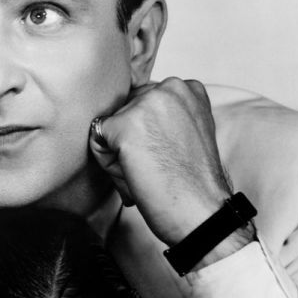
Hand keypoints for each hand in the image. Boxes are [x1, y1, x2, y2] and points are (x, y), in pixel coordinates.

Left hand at [89, 78, 253, 261]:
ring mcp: (146, 103)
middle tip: (154, 167)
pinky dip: (107, 162)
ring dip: (118, 151)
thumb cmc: (193, 183)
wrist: (200, 210)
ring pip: (110, 123)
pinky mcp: (124, 124)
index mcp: (188, 88)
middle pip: (125, 109)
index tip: (163, 154)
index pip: (144, 100)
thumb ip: (165, 116)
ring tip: (146, 172)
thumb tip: (122, 116)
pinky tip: (133, 175)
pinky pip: (97, 138)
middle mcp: (169, 87)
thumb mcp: (187, 133)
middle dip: (130, 138)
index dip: (146, 132)